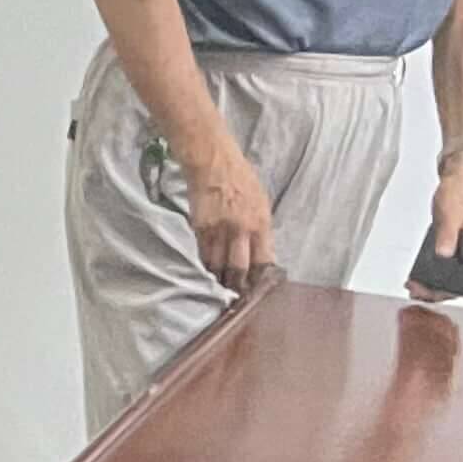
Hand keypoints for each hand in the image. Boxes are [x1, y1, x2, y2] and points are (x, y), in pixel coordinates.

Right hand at [182, 138, 275, 291]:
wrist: (213, 162)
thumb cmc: (240, 177)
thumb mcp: (261, 201)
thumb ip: (260, 227)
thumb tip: (259, 250)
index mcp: (261, 223)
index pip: (263, 260)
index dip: (259, 279)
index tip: (255, 291)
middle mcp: (241, 229)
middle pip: (239, 268)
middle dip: (237, 286)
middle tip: (234, 299)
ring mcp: (219, 229)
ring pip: (217, 264)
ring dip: (217, 279)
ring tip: (217, 292)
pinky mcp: (199, 227)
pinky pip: (201, 252)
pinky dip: (202, 264)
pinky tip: (202, 274)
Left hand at [408, 153, 462, 299]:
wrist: (458, 180)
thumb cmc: (459, 193)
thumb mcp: (451, 214)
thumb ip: (448, 234)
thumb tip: (444, 254)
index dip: (450, 289)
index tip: (432, 292)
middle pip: (459, 279)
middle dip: (438, 289)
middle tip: (416, 292)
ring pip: (451, 274)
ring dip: (434, 283)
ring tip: (415, 288)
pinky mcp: (454, 245)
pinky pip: (445, 264)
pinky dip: (433, 272)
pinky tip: (419, 277)